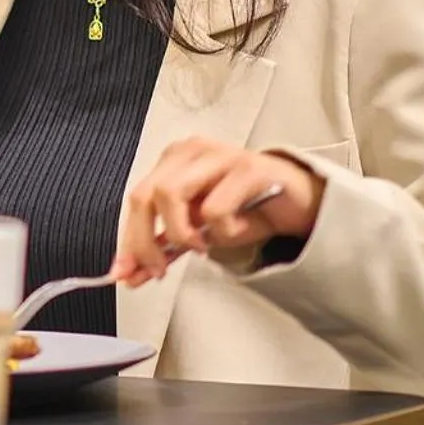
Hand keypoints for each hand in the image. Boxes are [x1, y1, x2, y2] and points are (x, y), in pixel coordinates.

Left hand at [112, 136, 324, 286]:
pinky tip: (238, 228)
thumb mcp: (199, 231)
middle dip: (146, 241)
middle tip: (161, 269)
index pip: (138, 199)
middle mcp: (192, 151)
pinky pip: (216, 208)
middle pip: (146, 195)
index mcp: (174, 161)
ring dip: (182, 233)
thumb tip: (130, 273)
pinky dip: (223, 230)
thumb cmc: (247, 209)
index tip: (125, 272)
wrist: (298, 201)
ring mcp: (220, 155)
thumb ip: (165, 247)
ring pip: (172, 194)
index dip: (129, 239)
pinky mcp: (248, 167)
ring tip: (204, 245)